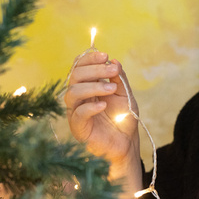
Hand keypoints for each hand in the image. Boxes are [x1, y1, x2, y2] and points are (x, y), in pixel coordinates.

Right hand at [64, 51, 141, 198]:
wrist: (127, 143)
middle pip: (75, 77)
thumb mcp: (125, 93)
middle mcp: (78, 98)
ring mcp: (76, 112)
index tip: (105, 55)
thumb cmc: (124, 117)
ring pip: (72, 93)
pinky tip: (104, 104)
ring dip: (92, 87)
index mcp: (86, 86)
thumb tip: (113, 61)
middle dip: (94, 70)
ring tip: (111, 88)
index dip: (89, 59)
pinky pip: (77, 114)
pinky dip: (90, 106)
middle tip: (111, 70)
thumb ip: (119, 78)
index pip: (79, 67)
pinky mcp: (78, 128)